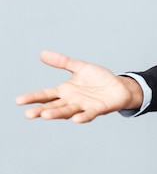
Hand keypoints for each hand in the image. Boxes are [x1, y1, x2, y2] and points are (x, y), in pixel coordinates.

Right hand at [15, 51, 142, 122]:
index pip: (46, 95)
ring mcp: (84, 106)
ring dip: (57, 114)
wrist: (120, 86)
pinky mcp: (98, 109)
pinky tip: (75, 119)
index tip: (18, 101)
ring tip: (45, 115)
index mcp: (65, 91)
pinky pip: (89, 114)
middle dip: (41, 110)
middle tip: (28, 114)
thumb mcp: (80, 67)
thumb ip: (63, 62)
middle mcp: (72, 101)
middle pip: (53, 106)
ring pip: (68, 111)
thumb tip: (42, 54)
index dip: (33, 97)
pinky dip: (82, 117)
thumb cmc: (99, 79)